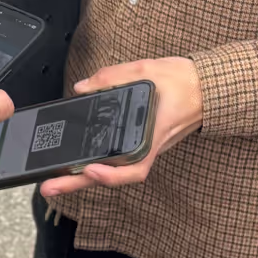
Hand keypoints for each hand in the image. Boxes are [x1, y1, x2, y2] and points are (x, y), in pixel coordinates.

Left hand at [39, 56, 203, 198]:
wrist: (207, 88)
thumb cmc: (184, 82)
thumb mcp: (146, 69)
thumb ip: (112, 77)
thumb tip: (83, 87)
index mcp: (153, 135)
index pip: (134, 168)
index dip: (110, 175)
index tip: (90, 170)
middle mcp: (148, 148)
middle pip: (112, 176)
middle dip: (78, 183)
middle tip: (49, 188)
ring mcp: (145, 148)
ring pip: (112, 171)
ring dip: (84, 176)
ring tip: (56, 178)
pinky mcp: (142, 143)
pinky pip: (118, 160)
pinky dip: (98, 164)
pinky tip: (79, 161)